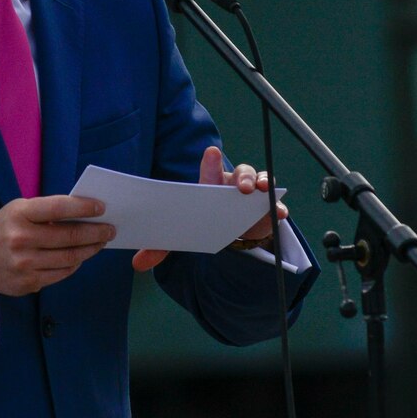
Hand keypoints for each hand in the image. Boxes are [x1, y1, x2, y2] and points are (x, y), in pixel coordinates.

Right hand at [0, 195, 115, 296]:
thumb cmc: (4, 229)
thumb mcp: (18, 211)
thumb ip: (47, 211)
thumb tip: (85, 214)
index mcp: (19, 215)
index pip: (59, 208)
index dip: (84, 208)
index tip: (101, 208)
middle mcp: (21, 239)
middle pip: (70, 237)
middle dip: (95, 232)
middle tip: (110, 229)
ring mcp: (25, 264)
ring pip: (70, 258)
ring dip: (90, 250)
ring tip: (100, 243)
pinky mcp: (29, 283)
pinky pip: (62, 274)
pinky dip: (75, 264)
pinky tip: (81, 256)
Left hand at [131, 146, 287, 271]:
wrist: (229, 231)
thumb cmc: (203, 221)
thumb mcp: (182, 234)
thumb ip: (161, 247)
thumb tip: (137, 265)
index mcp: (210, 184)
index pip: (209, 169)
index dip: (211, 161)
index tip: (212, 152)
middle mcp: (232, 183)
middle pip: (240, 171)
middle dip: (242, 176)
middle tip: (242, 187)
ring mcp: (252, 192)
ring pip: (260, 179)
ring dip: (263, 183)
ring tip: (262, 191)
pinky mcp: (266, 206)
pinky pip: (274, 202)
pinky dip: (277, 206)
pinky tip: (279, 213)